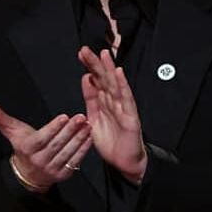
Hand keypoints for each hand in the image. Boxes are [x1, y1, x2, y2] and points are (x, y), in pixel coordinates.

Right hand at [0, 103, 90, 191]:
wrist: (28, 174)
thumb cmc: (22, 146)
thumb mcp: (11, 131)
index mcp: (27, 149)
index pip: (42, 138)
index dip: (53, 128)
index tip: (64, 116)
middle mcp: (40, 160)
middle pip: (57, 144)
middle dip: (70, 130)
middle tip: (81, 117)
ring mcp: (52, 169)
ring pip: (67, 153)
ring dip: (79, 138)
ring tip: (87, 124)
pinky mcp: (63, 175)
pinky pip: (74, 161)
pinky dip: (83, 149)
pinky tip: (89, 137)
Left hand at [78, 46, 146, 182]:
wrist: (124, 162)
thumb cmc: (111, 141)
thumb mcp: (94, 117)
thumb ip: (90, 98)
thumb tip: (86, 78)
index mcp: (104, 102)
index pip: (96, 80)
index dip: (89, 67)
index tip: (81, 54)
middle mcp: (114, 102)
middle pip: (104, 79)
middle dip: (96, 64)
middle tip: (86, 50)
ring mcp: (123, 108)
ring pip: (115, 85)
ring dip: (109, 69)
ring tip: (104, 55)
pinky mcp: (130, 117)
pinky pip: (126, 99)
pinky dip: (123, 86)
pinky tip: (119, 74)